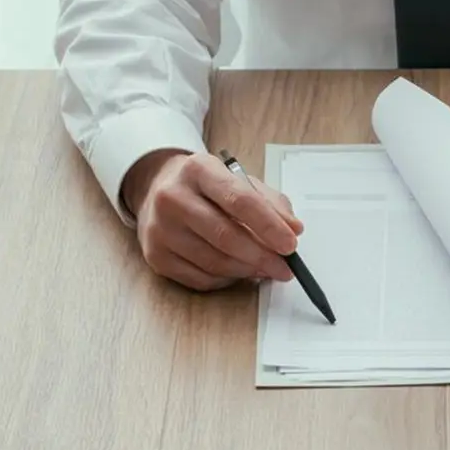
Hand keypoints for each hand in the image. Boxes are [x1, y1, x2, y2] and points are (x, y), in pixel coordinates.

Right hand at [122, 149, 303, 290]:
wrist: (157, 189)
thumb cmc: (206, 188)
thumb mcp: (239, 181)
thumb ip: (271, 203)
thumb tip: (293, 229)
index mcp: (198, 170)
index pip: (240, 200)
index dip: (269, 226)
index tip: (290, 245)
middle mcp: (173, 197)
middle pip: (225, 236)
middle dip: (262, 257)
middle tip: (285, 268)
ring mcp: (160, 229)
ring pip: (214, 262)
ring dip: (247, 270)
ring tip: (265, 268)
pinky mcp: (156, 256)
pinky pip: (201, 279)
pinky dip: (227, 280)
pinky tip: (238, 271)